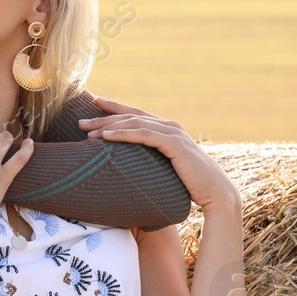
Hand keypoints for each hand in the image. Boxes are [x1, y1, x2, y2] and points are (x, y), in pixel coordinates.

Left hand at [79, 95, 239, 212]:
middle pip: (130, 117)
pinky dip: (124, 134)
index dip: (114, 107)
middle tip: (81, 122)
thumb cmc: (190, 185)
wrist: (216, 193)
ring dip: (109, 126)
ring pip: (134, 124)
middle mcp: (169, 126)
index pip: (135, 114)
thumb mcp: (165, 169)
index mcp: (167, 129)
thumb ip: (151, 161)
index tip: (94, 102)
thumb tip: (129, 166)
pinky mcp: (175, 144)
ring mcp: (173, 133)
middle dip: (103, 118)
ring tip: (87, 132)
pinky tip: (107, 137)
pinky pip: (144, 135)